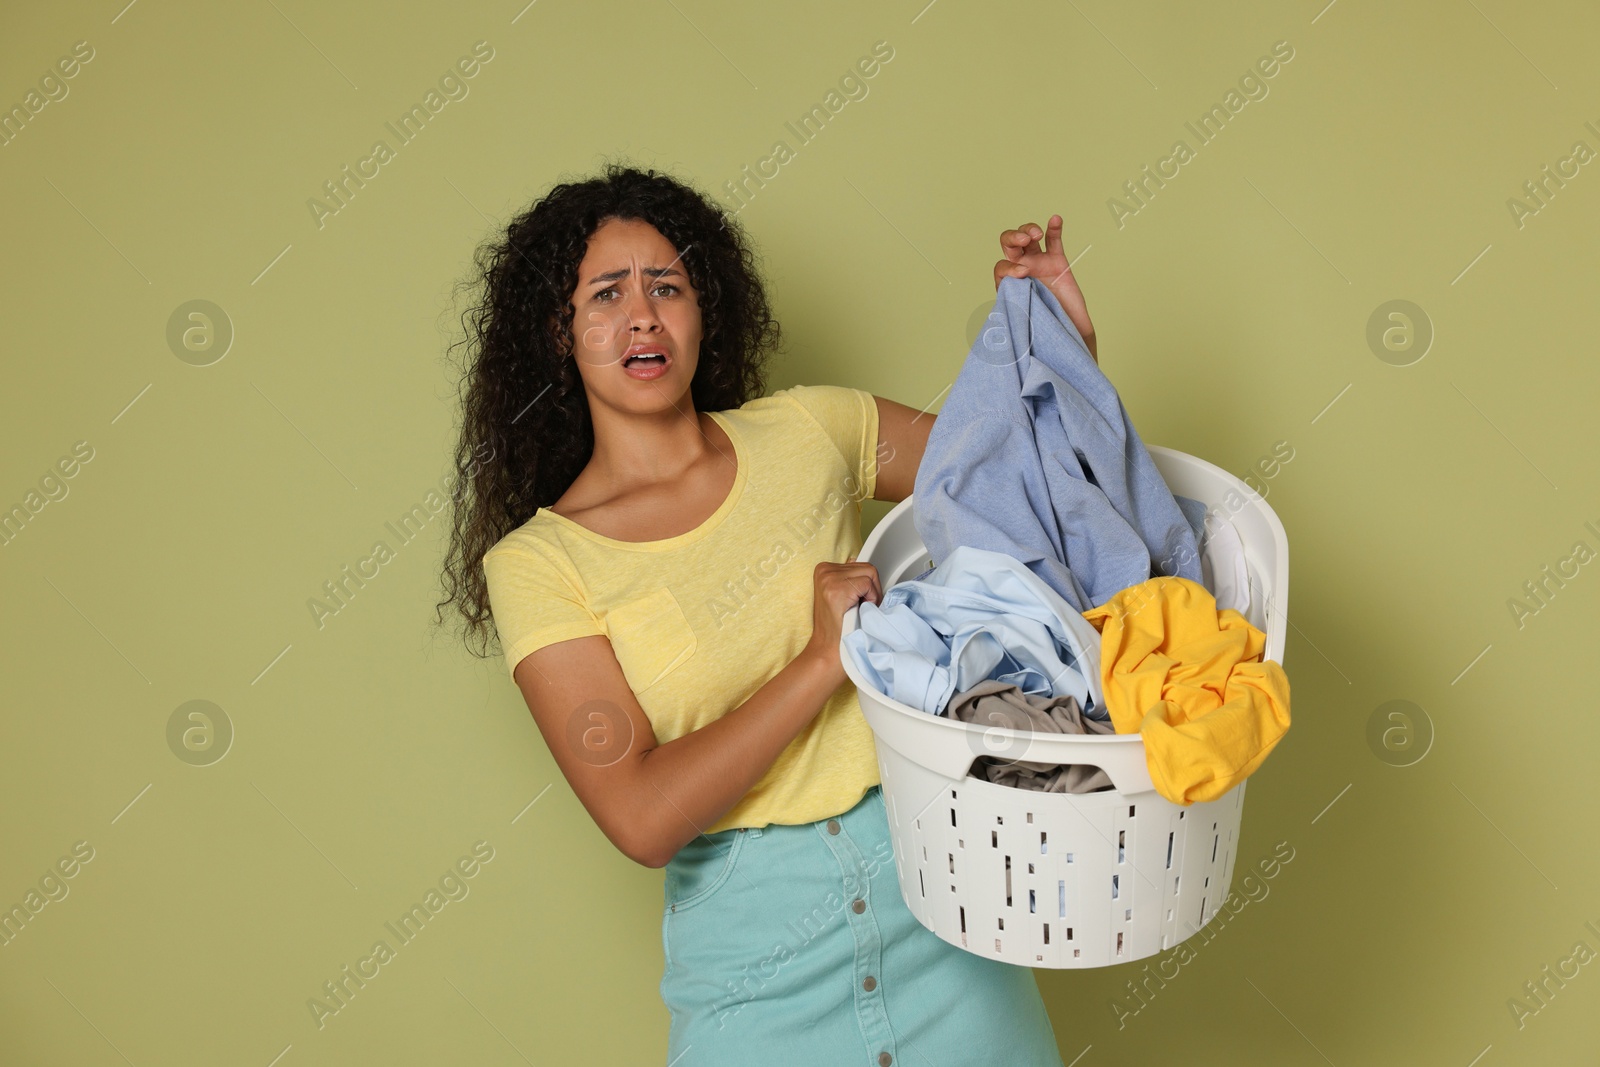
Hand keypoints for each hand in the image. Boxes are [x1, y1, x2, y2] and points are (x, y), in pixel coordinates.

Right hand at [802, 555, 881, 686]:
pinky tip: (858, 611)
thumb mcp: (839, 595)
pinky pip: (868, 584)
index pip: (859, 564)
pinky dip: (870, 598)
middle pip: (867, 567)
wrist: (828, 650)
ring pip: (870, 573)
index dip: (865, 584)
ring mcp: (829, 578)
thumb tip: (856, 560)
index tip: (857, 600)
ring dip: (871, 593)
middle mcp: (824, 570)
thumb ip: (848, 577)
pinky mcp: (837, 588)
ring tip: (858, 609)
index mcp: (823, 569)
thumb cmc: (837, 627)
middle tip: (860, 608)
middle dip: (871, 588)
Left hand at [993, 215, 1097, 361]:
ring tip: (1036, 234)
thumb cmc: (1044, 332)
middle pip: (1009, 245)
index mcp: (1009, 285)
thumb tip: (1000, 331)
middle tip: (1024, 242)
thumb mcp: (1024, 324)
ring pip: (1029, 238)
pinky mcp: (1057, 261)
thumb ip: (1015, 316)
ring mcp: (1039, 264)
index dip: (1009, 267)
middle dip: (1013, 238)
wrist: (1068, 334)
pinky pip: (1054, 240)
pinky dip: (1054, 228)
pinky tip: (1055, 219)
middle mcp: (1022, 271)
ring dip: (1028, 230)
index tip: (1023, 275)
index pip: (1001, 267)